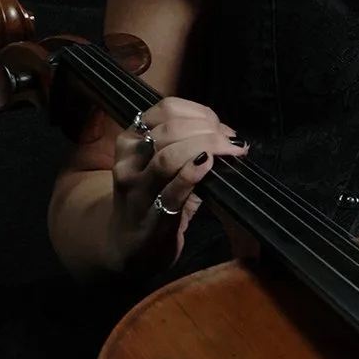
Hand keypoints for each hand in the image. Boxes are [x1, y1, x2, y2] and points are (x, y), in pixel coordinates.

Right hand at [109, 99, 245, 270]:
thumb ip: (184, 145)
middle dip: (208, 130)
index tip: (219, 126)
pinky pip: (173, 189)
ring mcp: (138, 190)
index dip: (200, 113)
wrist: (128, 249)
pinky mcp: (152, 216)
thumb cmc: (151, 202)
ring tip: (229, 152)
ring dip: (206, 147)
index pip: (166, 109)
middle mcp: (129, 161)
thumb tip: (225, 134)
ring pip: (169, 155)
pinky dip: (192, 173)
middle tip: (231, 142)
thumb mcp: (157, 167)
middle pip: (170, 130)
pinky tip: (208, 165)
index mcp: (131, 141)